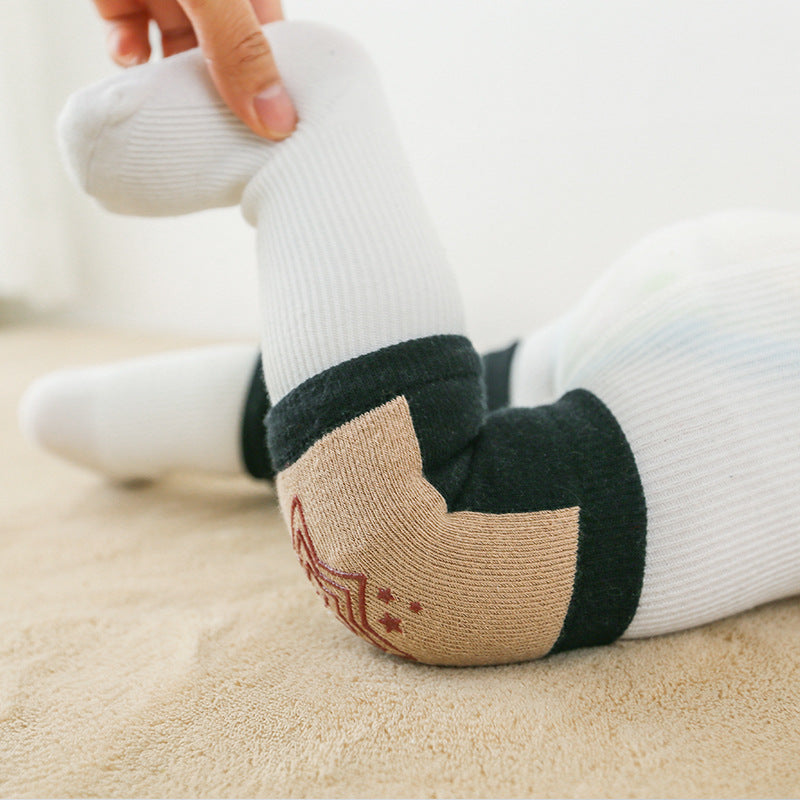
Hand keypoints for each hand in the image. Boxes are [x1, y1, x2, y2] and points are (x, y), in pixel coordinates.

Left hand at [93, 0, 296, 139]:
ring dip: (171, 84)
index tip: (271, 140)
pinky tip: (129, 58)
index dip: (274, 90)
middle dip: (219, 98)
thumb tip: (278, 122)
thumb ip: (239, 46)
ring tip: (169, 112)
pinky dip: (129, 52)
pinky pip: (130, 29)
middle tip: (216, 141)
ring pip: (177, 51)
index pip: (277, 45)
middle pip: (226, 57)